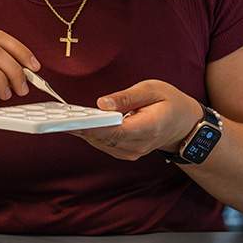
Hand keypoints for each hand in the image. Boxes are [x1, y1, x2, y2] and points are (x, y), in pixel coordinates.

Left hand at [72, 80, 203, 160]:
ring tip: (61, 118)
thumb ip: (127, 97)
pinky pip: (104, 144)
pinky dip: (90, 134)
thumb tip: (102, 104)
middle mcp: (138, 145)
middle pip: (104, 138)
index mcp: (149, 127)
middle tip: (57, 116)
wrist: (184, 126)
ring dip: (81, 131)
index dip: (93, 126)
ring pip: (101, 143)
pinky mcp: (125, 152)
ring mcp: (132, 152)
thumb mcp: (153, 89)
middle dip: (80, 127)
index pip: (116, 131)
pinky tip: (76, 123)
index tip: (74, 120)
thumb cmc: (170, 103)